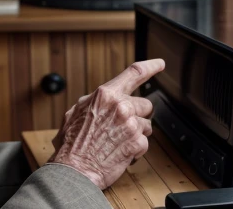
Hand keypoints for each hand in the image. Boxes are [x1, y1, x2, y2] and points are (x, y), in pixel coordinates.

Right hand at [48, 58, 164, 190]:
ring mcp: (130, 124)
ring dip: (136, 132)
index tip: (159, 64)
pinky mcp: (137, 143)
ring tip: (118, 140)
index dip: (151, 67)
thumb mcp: (76, 111)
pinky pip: (145, 143)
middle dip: (137, 114)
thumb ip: (94, 100)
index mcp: (106, 94)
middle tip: (122, 125)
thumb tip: (103, 97)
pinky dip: (135, 149)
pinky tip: (120, 152)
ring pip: (147, 125)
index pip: (134, 73)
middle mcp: (121, 106)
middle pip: (145, 104)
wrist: (75, 169)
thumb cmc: (72, 142)